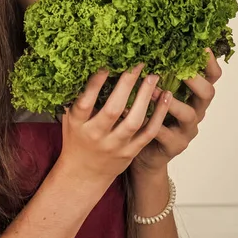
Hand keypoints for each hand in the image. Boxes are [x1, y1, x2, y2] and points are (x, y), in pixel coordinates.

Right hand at [57, 62, 171, 186]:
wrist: (84, 174)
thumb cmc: (77, 138)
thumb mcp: (70, 118)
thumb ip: (76, 97)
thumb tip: (87, 66)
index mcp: (78, 124)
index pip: (86, 101)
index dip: (96, 82)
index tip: (108, 63)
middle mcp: (96, 135)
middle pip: (113, 110)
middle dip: (126, 85)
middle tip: (138, 63)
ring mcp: (115, 145)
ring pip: (134, 121)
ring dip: (145, 97)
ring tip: (153, 77)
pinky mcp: (131, 152)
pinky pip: (148, 133)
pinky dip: (159, 114)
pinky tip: (166, 97)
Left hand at [128, 48, 222, 176]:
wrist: (145, 153)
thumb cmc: (151, 114)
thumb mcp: (159, 92)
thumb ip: (160, 73)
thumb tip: (148, 43)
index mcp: (195, 94)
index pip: (212, 77)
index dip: (210, 62)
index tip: (203, 47)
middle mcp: (196, 111)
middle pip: (208, 93)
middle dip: (194, 79)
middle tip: (179, 69)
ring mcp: (187, 130)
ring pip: (188, 114)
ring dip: (171, 102)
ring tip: (152, 91)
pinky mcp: (174, 145)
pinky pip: (165, 134)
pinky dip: (150, 122)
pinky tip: (133, 112)